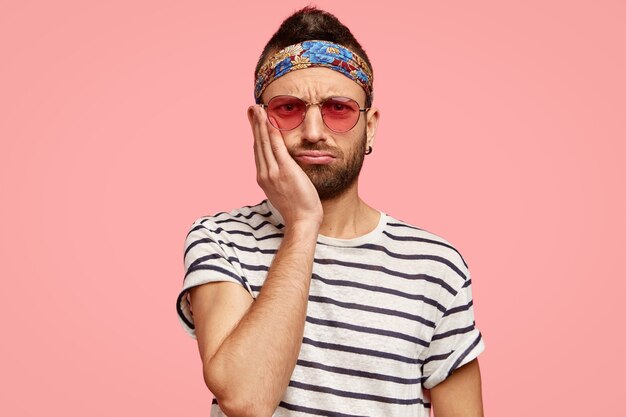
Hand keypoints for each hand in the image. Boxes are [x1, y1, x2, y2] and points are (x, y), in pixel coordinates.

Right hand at [248, 105, 322, 227]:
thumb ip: (280, 177)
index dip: (256, 134)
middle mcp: (264, 174)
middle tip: (252, 108)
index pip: (258, 151)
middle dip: (255, 124)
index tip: (255, 120)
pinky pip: (276, 147)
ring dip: (260, 124)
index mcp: (264, 178)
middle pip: (257, 144)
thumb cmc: (297, 209)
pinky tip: (270, 120)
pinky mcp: (285, 171)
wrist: (302, 221)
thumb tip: (283, 168)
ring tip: (258, 109)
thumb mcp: (284, 190)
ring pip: (264, 143)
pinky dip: (271, 133)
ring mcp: (273, 172)